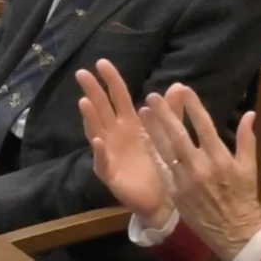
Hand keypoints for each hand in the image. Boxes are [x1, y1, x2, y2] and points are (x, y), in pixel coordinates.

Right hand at [78, 60, 175, 226]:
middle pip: (101, 108)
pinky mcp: (109, 173)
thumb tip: (178, 85)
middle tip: (82, 73)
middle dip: (92, 91)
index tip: (102, 62)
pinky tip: (99, 141)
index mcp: (129, 123)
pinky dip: (100, 151)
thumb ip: (171, 111)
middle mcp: (115, 134)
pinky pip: (102, 161)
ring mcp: (109, 152)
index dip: (111, 80)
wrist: (163, 198)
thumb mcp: (168, 134)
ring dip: (90, 117)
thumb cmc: (161, 164)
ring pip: (96, 130)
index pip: (118, 97)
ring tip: (85, 102)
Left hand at [140, 85, 260, 260]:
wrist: (234, 233)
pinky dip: (153, 153)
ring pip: (166, 151)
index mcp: (221, 158)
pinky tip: (144, 140)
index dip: (193, 106)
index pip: (204, 125)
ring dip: (153, 130)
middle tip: (152, 96)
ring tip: (143, 112)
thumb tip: (250, 113)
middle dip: (165, 114)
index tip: (184, 89)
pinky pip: (162, 170)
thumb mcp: (249, 167)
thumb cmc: (244, 198)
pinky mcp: (176, 193)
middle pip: (179, 135)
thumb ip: (247, 138)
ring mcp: (186, 181)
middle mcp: (201, 167)